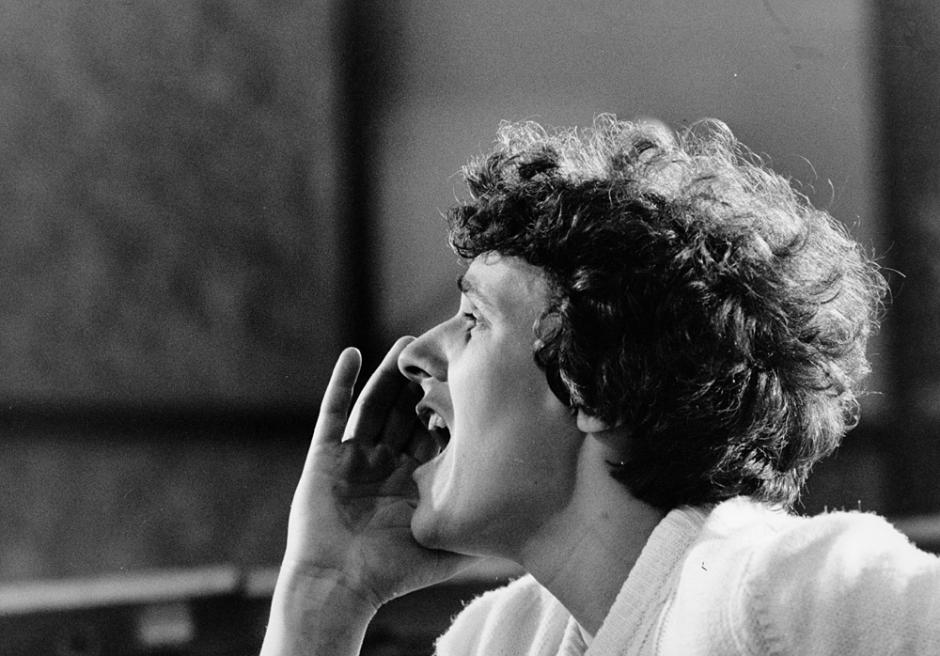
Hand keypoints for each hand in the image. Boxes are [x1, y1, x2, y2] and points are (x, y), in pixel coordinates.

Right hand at [281, 337, 475, 609]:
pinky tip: (354, 354)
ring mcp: (354, 457)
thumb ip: (477, 528)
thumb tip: (526, 520)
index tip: (471, 378)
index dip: (450, 407)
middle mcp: (384, 464)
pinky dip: (341, 382)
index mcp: (413, 481)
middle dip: (422, 383)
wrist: (337, 587)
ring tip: (407, 343)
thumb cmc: (392, 573)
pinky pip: (333, 412)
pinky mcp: (325, 455)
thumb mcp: (445, 546)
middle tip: (442, 349)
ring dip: (389, 373)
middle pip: (406, 412)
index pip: (435, 433)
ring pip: (375, 405)